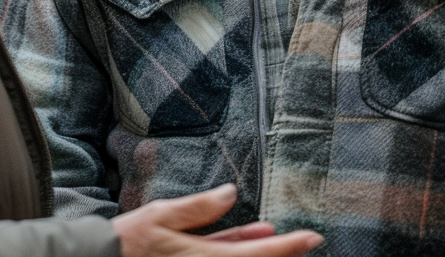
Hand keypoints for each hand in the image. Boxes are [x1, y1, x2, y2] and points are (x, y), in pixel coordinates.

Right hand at [112, 184, 322, 256]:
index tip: (312, 237)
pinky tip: (249, 236)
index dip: (287, 247)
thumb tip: (230, 193)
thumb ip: (199, 208)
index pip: (257, 254)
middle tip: (308, 239)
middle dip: (281, 252)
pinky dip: (238, 249)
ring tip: (279, 235)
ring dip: (260, 250)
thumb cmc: (132, 242)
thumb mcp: (161, 216)